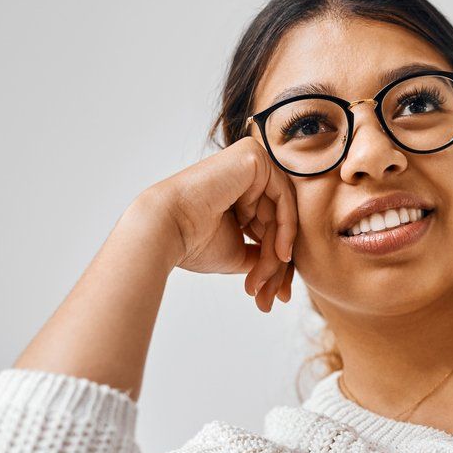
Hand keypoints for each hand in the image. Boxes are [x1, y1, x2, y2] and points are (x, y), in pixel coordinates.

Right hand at [138, 135, 297, 312]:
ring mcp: (250, 161)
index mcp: (239, 193)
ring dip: (277, 253)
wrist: (165, 231)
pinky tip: (280, 254)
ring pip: (283, 213)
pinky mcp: (253, 157)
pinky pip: (284, 196)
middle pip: (280, 221)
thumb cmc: (193, 243)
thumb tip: (287, 265)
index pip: (273, 226)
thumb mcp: (240, 252)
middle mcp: (245, 174)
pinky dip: (286, 228)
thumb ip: (265, 252)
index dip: (279, 262)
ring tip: (262, 279)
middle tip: (274, 295)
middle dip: (279, 263)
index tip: (279, 295)